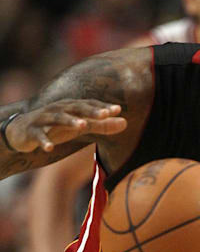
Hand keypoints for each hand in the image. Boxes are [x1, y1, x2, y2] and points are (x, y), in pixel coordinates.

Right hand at [6, 99, 126, 151]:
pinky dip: (44, 140)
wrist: (23, 131)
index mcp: (71, 107)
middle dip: (91, 110)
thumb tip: (125, 123)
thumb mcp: (81, 125)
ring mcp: (43, 119)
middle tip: (106, 114)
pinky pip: (38, 135)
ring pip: (57, 118)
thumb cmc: (58, 127)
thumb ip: (102, 125)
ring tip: (83, 125)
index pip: (89, 104)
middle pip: (76, 107)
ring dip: (70, 121)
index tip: (118, 109)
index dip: (103, 107)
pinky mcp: (31, 131)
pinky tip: (50, 147)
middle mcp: (58, 109)